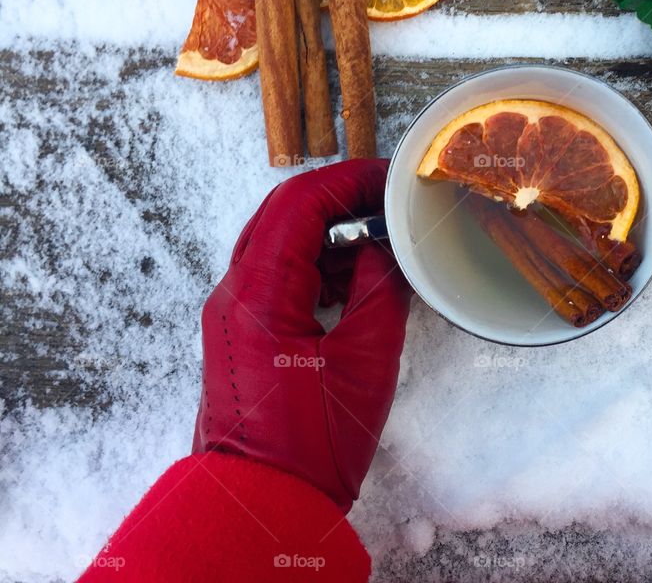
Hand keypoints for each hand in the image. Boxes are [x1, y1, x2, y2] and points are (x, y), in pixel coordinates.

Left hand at [193, 159, 410, 511]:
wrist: (263, 502)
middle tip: (387, 200)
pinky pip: (277, 277)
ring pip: (277, 243)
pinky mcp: (243, 333)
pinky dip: (315, 265)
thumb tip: (386, 249)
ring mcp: (233, 313)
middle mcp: (234, 293)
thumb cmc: (315, 443)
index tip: (390, 177)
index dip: (347, 179)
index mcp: (259, 293)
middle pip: (281, 215)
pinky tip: (356, 277)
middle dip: (337, 199)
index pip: (298, 203)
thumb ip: (380, 289)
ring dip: (327, 233)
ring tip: (380, 239)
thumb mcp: (367, 359)